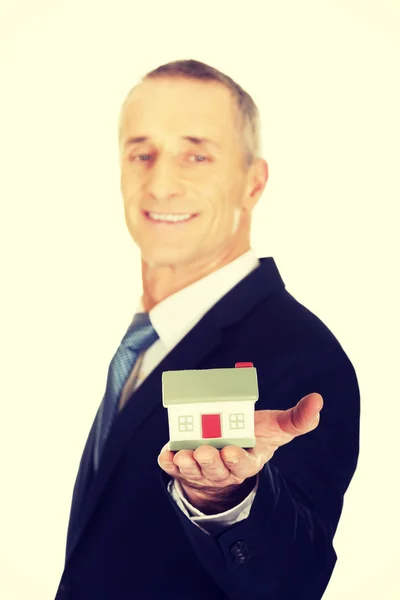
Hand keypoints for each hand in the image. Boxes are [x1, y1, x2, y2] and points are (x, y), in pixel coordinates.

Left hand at [158, 393, 322, 511]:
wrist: (229, 449)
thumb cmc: (254, 436)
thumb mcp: (276, 428)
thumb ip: (297, 419)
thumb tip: (318, 400)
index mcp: (248, 460)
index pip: (244, 465)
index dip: (238, 460)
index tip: (232, 451)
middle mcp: (225, 468)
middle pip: (217, 469)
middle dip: (210, 461)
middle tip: (204, 451)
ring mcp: (203, 470)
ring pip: (195, 471)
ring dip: (188, 464)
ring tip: (183, 454)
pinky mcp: (184, 466)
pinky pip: (174, 468)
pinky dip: (169, 463)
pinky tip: (165, 456)